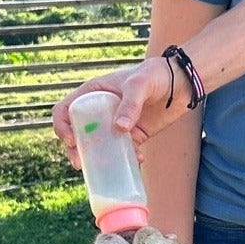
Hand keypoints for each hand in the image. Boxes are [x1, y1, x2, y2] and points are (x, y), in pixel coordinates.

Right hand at [51, 58, 176, 165]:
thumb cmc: (156, 74)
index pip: (65, 110)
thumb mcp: (140, 84)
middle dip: (75, 150)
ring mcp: (115, 124)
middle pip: (77, 133)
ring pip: (98, 146)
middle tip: (80, 164)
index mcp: (93, 93)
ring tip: (105, 169)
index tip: (71, 140)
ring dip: (98, 160)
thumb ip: (130, 104)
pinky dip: (126, 159)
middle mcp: (99, 110)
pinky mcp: (133, 135)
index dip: (61, 126)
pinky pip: (123, 151)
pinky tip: (138, 160)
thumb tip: (119, 129)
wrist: (182, 82)